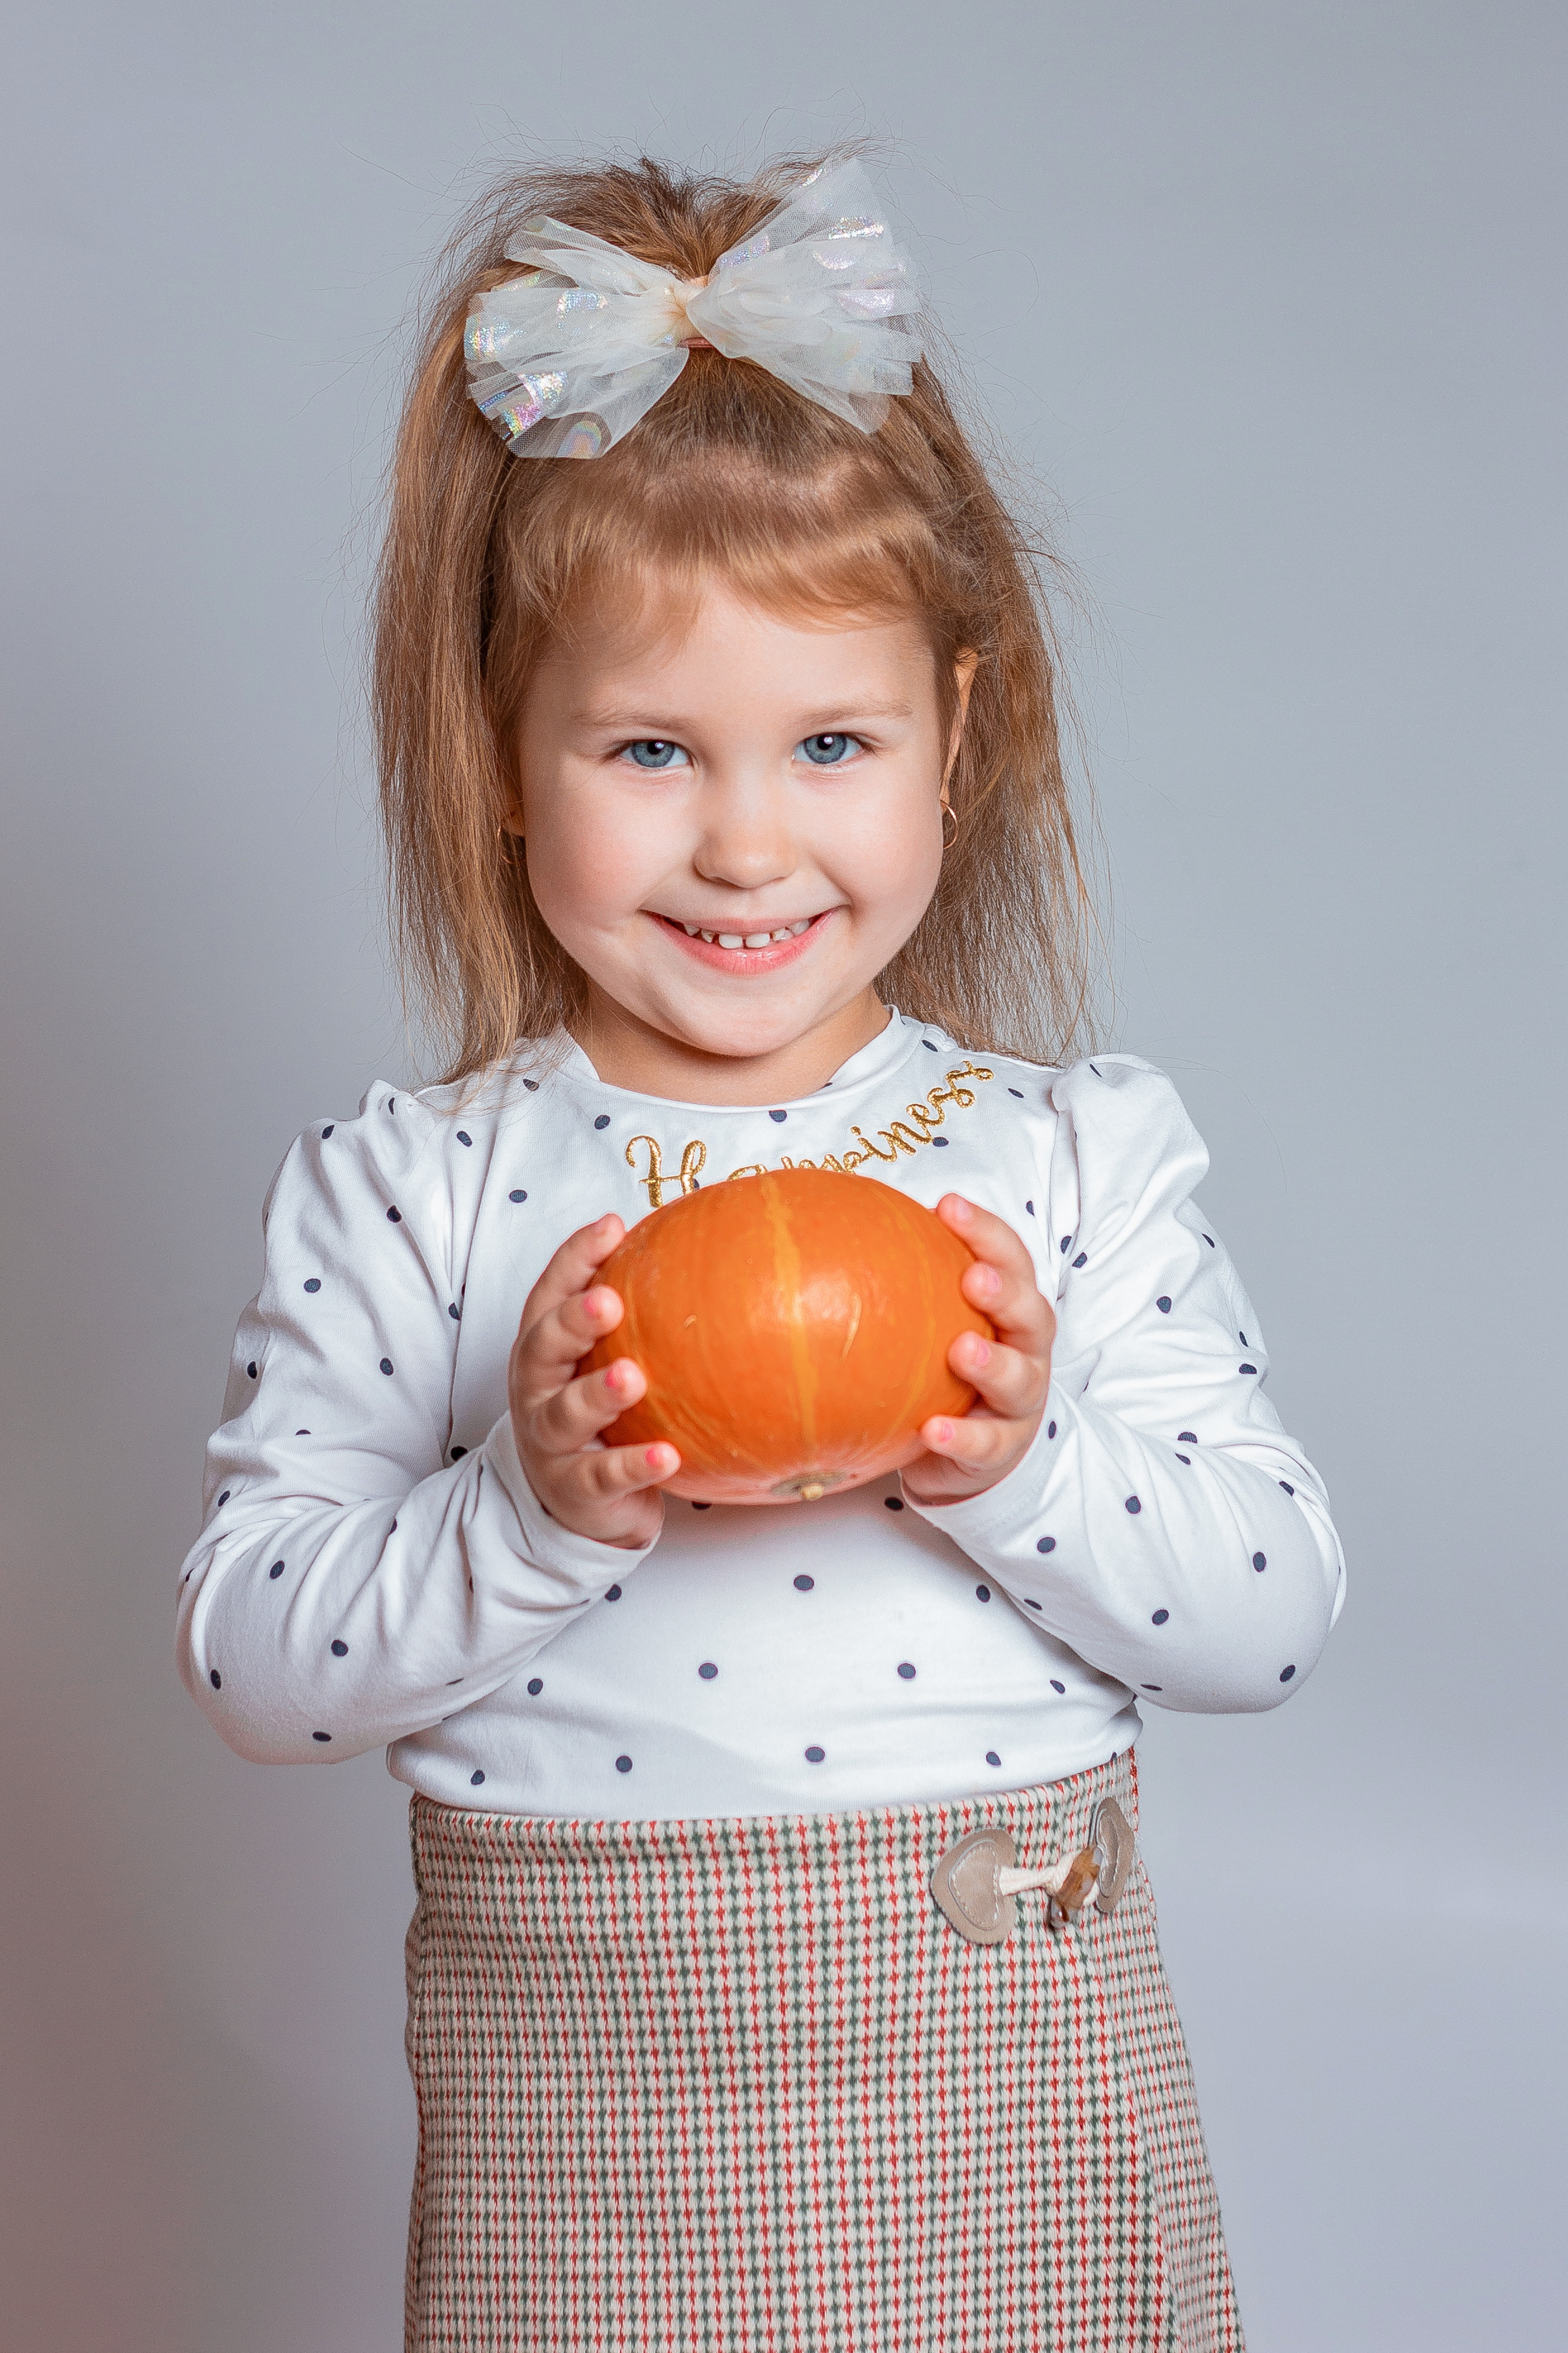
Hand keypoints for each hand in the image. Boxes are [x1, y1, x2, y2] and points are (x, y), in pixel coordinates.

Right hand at [506, 1213, 678, 1550]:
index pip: (548, 1295)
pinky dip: (634, 1466)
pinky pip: (603, 1476)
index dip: (574, 1259)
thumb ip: (635, 1318)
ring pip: (565, 1414)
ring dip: (598, 1393)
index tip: (611, 1226)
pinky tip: (667, 1455)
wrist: (572, 1504)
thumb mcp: (602, 1361)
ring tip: (633, 1377)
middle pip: (542, 1347)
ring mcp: (549, 1441)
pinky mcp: (574, 1489)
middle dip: (572, 1322)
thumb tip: (702, 1248)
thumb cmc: (598, 1414)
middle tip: (608, 1301)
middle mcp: (537, 1390)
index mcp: (544, 1349)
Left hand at [900, 1195, 1055, 1505]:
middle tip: (974, 1278)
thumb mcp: (934, 1325)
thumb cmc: (948, 1372)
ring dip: (992, 1364)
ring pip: (1020, 1380)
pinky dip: (961, 1437)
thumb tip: (829, 1228)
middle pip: (1032, 1315)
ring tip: (961, 1351)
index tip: (948, 1206)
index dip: (986, 1232)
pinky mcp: (1002, 1450)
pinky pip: (985, 1445)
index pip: (1011, 1261)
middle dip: (1006, 1292)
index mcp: (1009, 1311)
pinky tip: (930, 1430)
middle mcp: (1025, 1351)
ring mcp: (1019, 1403)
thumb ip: (904, 1287)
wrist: (971, 1453)